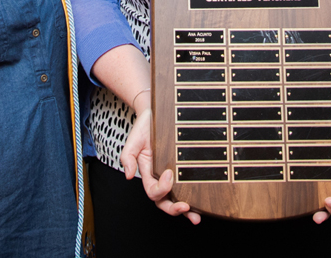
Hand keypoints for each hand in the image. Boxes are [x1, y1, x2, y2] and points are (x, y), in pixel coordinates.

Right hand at [119, 107, 200, 224]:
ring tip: (196, 216)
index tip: (169, 173)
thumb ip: (128, 158)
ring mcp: (172, 174)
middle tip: (185, 208)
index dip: (161, 188)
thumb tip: (129, 176)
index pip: (153, 191)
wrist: (155, 114)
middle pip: (164, 202)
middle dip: (174, 208)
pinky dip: (195, 195)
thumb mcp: (133, 141)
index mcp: (148, 174)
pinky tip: (203, 201)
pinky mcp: (183, 166)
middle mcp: (160, 177)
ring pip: (177, 197)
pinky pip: (188, 184)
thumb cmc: (143, 128)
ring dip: (187, 210)